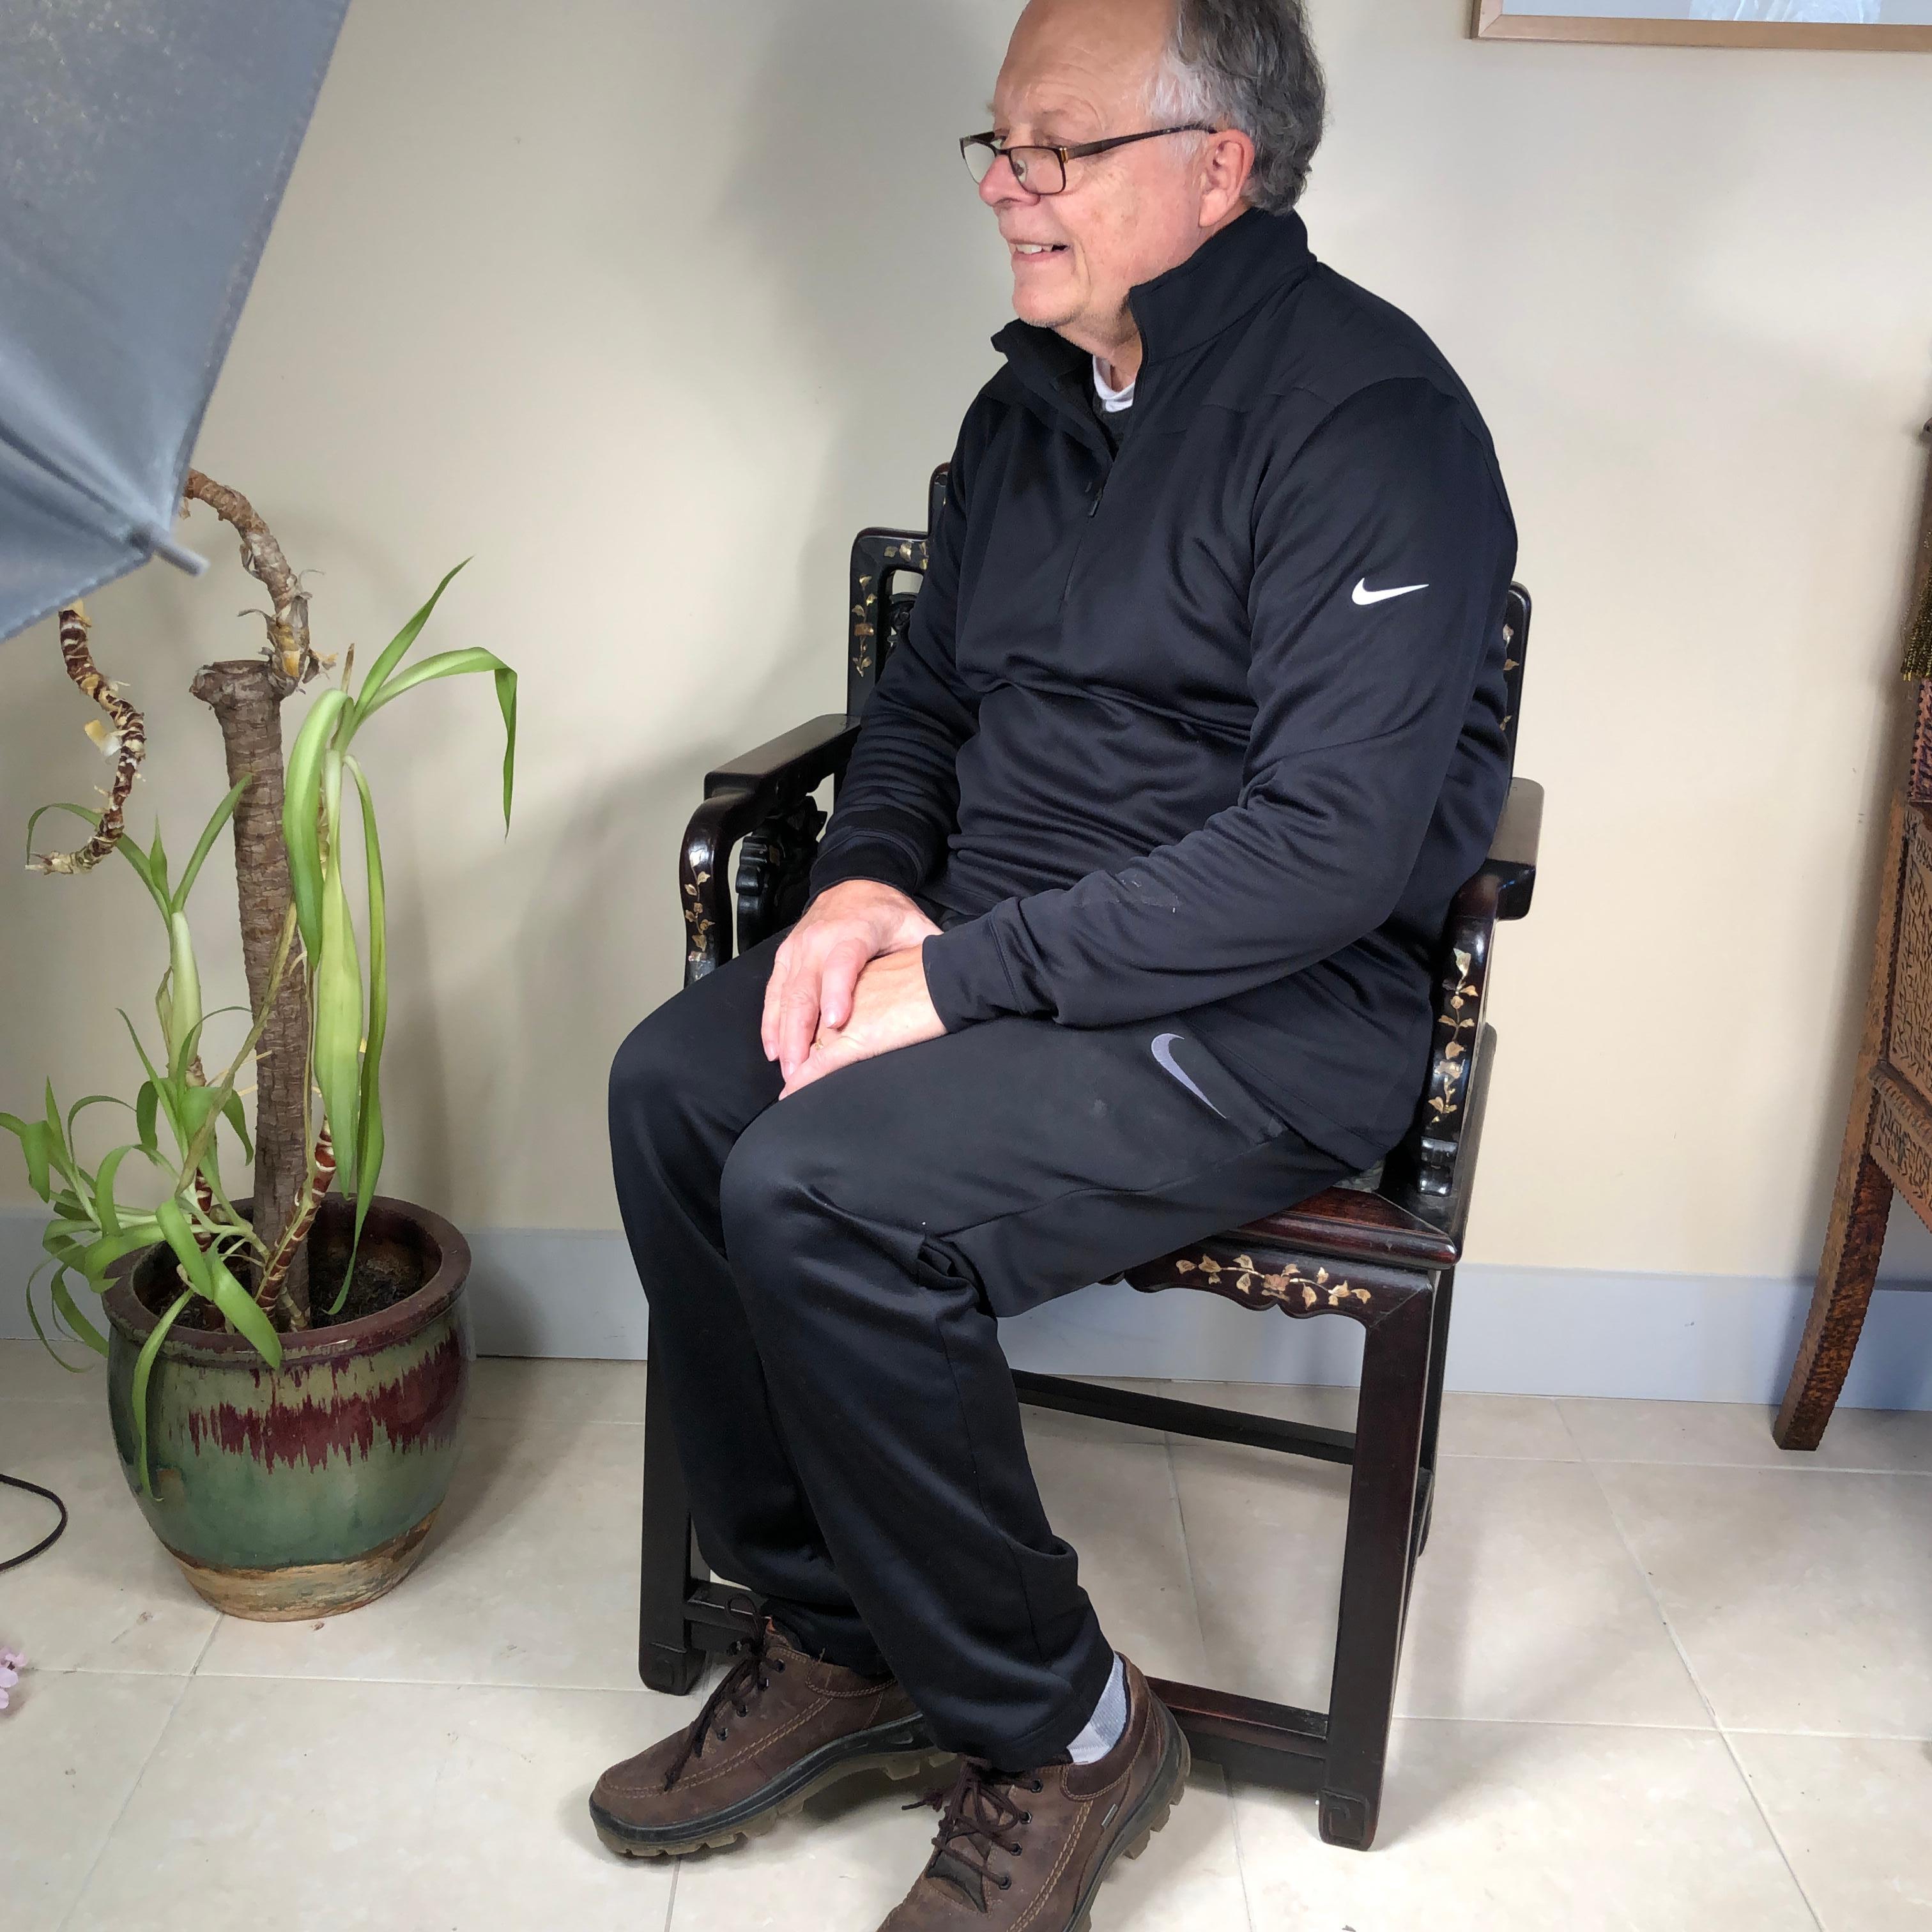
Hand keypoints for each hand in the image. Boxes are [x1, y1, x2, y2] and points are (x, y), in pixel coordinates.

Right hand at [762, 879, 940, 1086]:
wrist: (856, 882)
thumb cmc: (887, 913)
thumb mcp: (914, 926)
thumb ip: (928, 952)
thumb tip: (952, 980)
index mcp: (854, 932)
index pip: (843, 964)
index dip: (838, 993)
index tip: (838, 1023)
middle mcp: (819, 940)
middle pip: (805, 989)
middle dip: (800, 1031)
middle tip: (800, 1068)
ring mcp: (798, 948)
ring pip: (785, 995)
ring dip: (782, 1033)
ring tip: (785, 1067)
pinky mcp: (785, 956)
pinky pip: (773, 991)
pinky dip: (770, 1021)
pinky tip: (772, 1048)